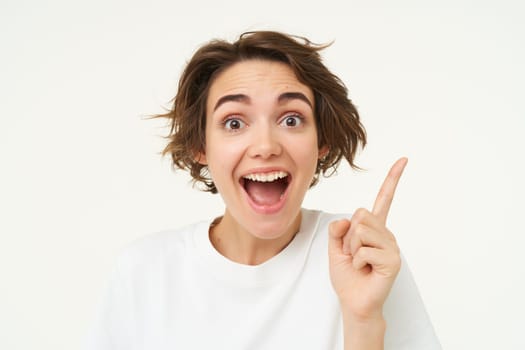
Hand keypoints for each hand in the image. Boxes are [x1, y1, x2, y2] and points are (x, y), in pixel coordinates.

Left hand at [328, 158, 407, 320]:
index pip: (383, 199)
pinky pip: (364, 250)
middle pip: (361, 214)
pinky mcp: (392, 260)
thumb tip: (348, 219)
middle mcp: (386, 234)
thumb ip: (338, 229)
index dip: (392, 179)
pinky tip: (365, 270)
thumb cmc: (347, 276)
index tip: (404, 159)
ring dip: (351, 249)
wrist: (353, 302)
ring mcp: (391, 246)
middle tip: (353, 254)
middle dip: (348, 235)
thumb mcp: (335, 247)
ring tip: (359, 263)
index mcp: (374, 228)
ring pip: (360, 231)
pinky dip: (357, 261)